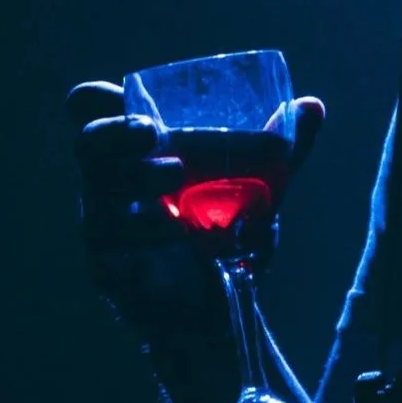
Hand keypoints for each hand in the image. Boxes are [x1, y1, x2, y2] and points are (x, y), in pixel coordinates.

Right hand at [65, 80, 324, 402]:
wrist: (221, 304)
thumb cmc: (227, 230)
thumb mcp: (261, 188)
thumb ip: (283, 150)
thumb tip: (313, 107)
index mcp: (134, 152)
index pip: (91, 112)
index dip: (96, 99)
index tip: (128, 98)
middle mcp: (109, 185)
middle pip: (88, 147)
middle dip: (116, 134)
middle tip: (155, 133)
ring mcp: (106, 230)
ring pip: (100, 202)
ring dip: (137, 183)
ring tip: (178, 177)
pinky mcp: (112, 273)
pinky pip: (114, 256)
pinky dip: (145, 240)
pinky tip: (174, 235)